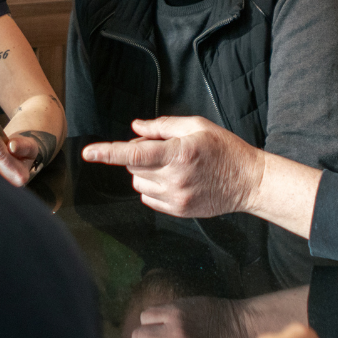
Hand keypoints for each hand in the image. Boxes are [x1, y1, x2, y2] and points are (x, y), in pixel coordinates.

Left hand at [81, 116, 264, 218]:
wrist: (248, 181)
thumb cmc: (224, 149)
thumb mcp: (197, 126)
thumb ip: (163, 126)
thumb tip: (136, 128)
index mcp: (179, 153)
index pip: (135, 154)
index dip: (108, 152)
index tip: (88, 153)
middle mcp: (175, 178)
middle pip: (134, 168)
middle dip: (138, 155)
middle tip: (160, 148)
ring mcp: (176, 197)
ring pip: (139, 184)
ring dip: (144, 173)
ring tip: (170, 165)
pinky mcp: (178, 211)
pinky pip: (149, 199)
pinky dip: (152, 187)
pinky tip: (173, 180)